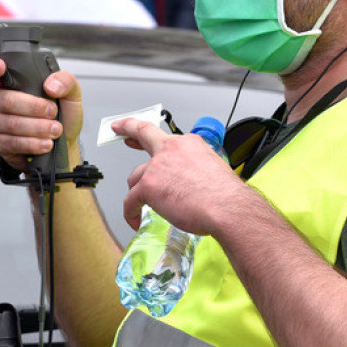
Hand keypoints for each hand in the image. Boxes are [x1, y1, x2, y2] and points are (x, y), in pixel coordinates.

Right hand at [0, 56, 83, 171]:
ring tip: (54, 130)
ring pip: (12, 124)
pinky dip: (32, 144)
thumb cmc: (62, 115)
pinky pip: (12, 143)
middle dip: (35, 108)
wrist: (64, 142)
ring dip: (37, 129)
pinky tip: (44, 143)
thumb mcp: (71, 94)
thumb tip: (51, 85)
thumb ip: (65, 81)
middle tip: (52, 113)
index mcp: (12, 82)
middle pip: (8, 101)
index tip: (0, 67)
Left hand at [113, 118, 245, 237]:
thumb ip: (195, 170)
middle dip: (128, 129)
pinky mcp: (149, 186)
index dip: (144, 128)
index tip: (132, 127)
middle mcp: (171, 150)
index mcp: (189, 144)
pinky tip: (135, 219)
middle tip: (119, 130)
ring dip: (138, 191)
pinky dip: (131, 212)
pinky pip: (131, 200)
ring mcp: (158, 166)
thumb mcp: (213, 170)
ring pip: (137, 177)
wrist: (228, 208)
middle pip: (143, 135)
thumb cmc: (227, 196)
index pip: (162, 134)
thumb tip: (190, 183)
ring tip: (142, 206)